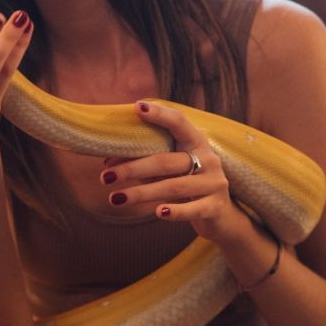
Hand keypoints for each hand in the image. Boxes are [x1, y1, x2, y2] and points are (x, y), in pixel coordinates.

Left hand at [100, 101, 248, 243]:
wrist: (221, 217)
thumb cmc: (187, 186)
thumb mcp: (169, 172)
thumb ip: (145, 164)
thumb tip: (108, 164)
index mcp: (196, 143)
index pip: (179, 123)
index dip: (160, 114)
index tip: (138, 107)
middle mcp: (208, 159)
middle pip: (165, 161)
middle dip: (132, 169)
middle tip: (105, 176)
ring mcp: (214, 183)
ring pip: (174, 186)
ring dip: (141, 193)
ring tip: (115, 198)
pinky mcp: (215, 207)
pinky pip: (192, 209)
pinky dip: (174, 211)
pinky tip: (157, 212)